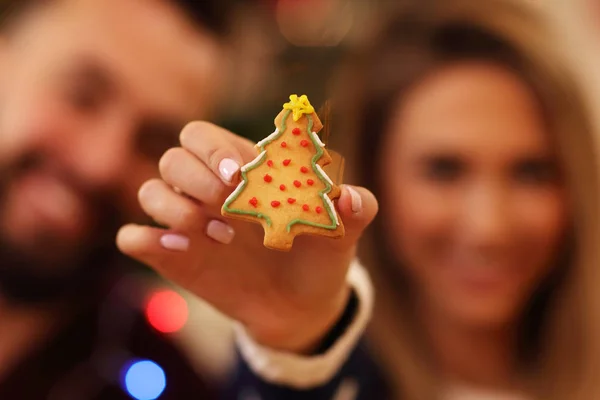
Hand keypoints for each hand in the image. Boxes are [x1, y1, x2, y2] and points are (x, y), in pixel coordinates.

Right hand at [116, 122, 377, 352]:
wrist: (303, 306)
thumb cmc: (320, 255)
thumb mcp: (343, 232)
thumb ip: (355, 209)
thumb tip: (349, 198)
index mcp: (244, 169)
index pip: (202, 136)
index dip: (213, 148)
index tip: (241, 175)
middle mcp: (209, 190)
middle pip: (173, 158)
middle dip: (195, 177)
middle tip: (230, 205)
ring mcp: (188, 223)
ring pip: (150, 191)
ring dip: (174, 208)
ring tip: (220, 235)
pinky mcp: (174, 257)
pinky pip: (135, 238)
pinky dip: (143, 239)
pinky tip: (178, 250)